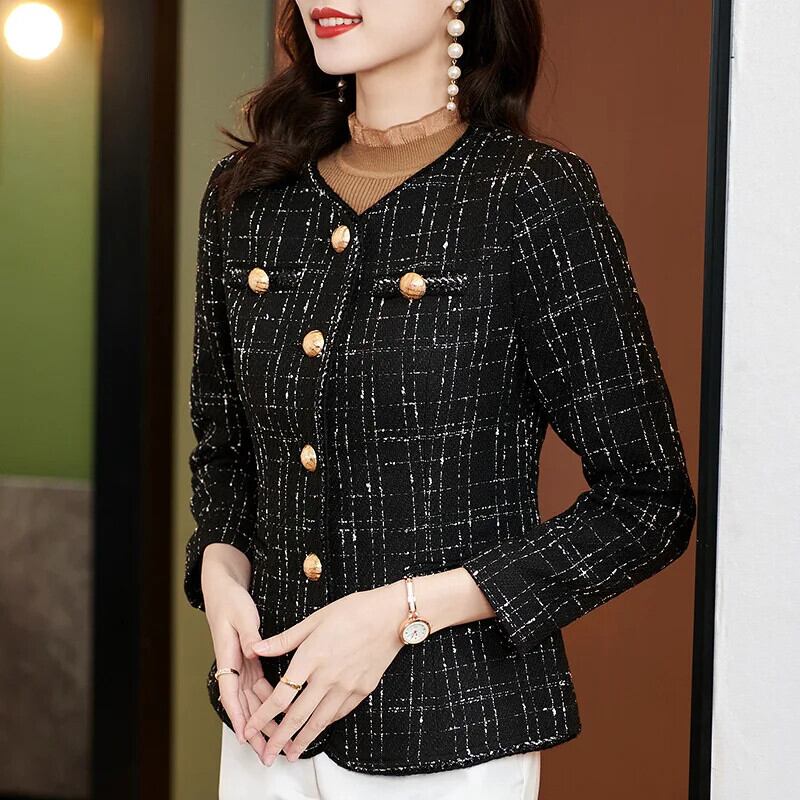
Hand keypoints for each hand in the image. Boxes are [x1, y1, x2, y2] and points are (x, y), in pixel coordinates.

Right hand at [201, 544, 292, 759]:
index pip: (230, 692)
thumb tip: (255, 650)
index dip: (238, 715)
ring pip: (252, 699)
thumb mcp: (242, 614)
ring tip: (276, 739)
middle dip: (253, 729)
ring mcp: (242, 664)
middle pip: (242, 704)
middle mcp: (233, 665)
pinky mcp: (251, 660)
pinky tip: (281, 712)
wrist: (225, 588)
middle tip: (265, 751)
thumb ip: (249, 635)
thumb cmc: (231, 600)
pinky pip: (259, 686)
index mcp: (227, 655)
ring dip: (262, 719)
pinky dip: (269, 700)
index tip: (245, 735)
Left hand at [242, 581, 406, 764]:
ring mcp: (347, 686)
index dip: (262, 716)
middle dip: (279, 738)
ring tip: (291, 753)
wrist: (392, 615)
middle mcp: (327, 676)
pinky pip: (340, 713)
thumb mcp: (315, 618)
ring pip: (320, 721)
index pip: (281, 695)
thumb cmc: (354, 610)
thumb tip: (256, 648)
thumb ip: (285, 639)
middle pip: (298, 716)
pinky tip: (318, 728)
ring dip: (303, 740)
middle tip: (267, 755)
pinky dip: (326, 723)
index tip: (249, 729)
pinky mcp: (363, 689)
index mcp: (311, 657)